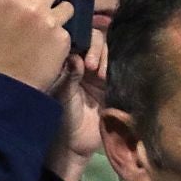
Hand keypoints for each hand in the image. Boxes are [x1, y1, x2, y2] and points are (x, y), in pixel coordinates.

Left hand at [48, 30, 106, 180]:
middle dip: (94, 47)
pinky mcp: (113, 82)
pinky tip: (105, 77)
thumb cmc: (62, 118)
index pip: (77, 37)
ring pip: (108, 50)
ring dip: (104, 57)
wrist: (75, 144)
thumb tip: (76, 57)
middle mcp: (85, 62)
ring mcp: (100, 72)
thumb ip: (69, 74)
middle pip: (96, 39)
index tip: (78, 49)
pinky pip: (117, 66)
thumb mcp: (62, 94)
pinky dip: (113, 66)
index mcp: (69, 61)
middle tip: (89, 65)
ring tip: (98, 74)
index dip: (81, 37)